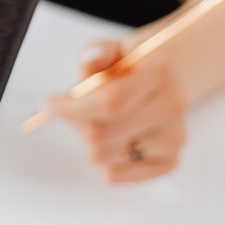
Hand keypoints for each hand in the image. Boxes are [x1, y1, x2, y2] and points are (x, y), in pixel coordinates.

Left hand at [44, 40, 187, 182]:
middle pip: (100, 134)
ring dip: (89, 142)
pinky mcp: (170, 163)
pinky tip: (114, 140)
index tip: (49, 106)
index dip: (71, 108)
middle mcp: (173, 106)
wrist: (162, 85)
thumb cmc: (127, 69)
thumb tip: (93, 58)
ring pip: (102, 156)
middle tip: (75, 112)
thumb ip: (95, 53)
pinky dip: (103, 160)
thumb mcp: (109, 50)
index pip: (109, 102)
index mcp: (159, 71)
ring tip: (100, 122)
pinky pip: (114, 174)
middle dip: (77, 124)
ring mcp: (175, 138)